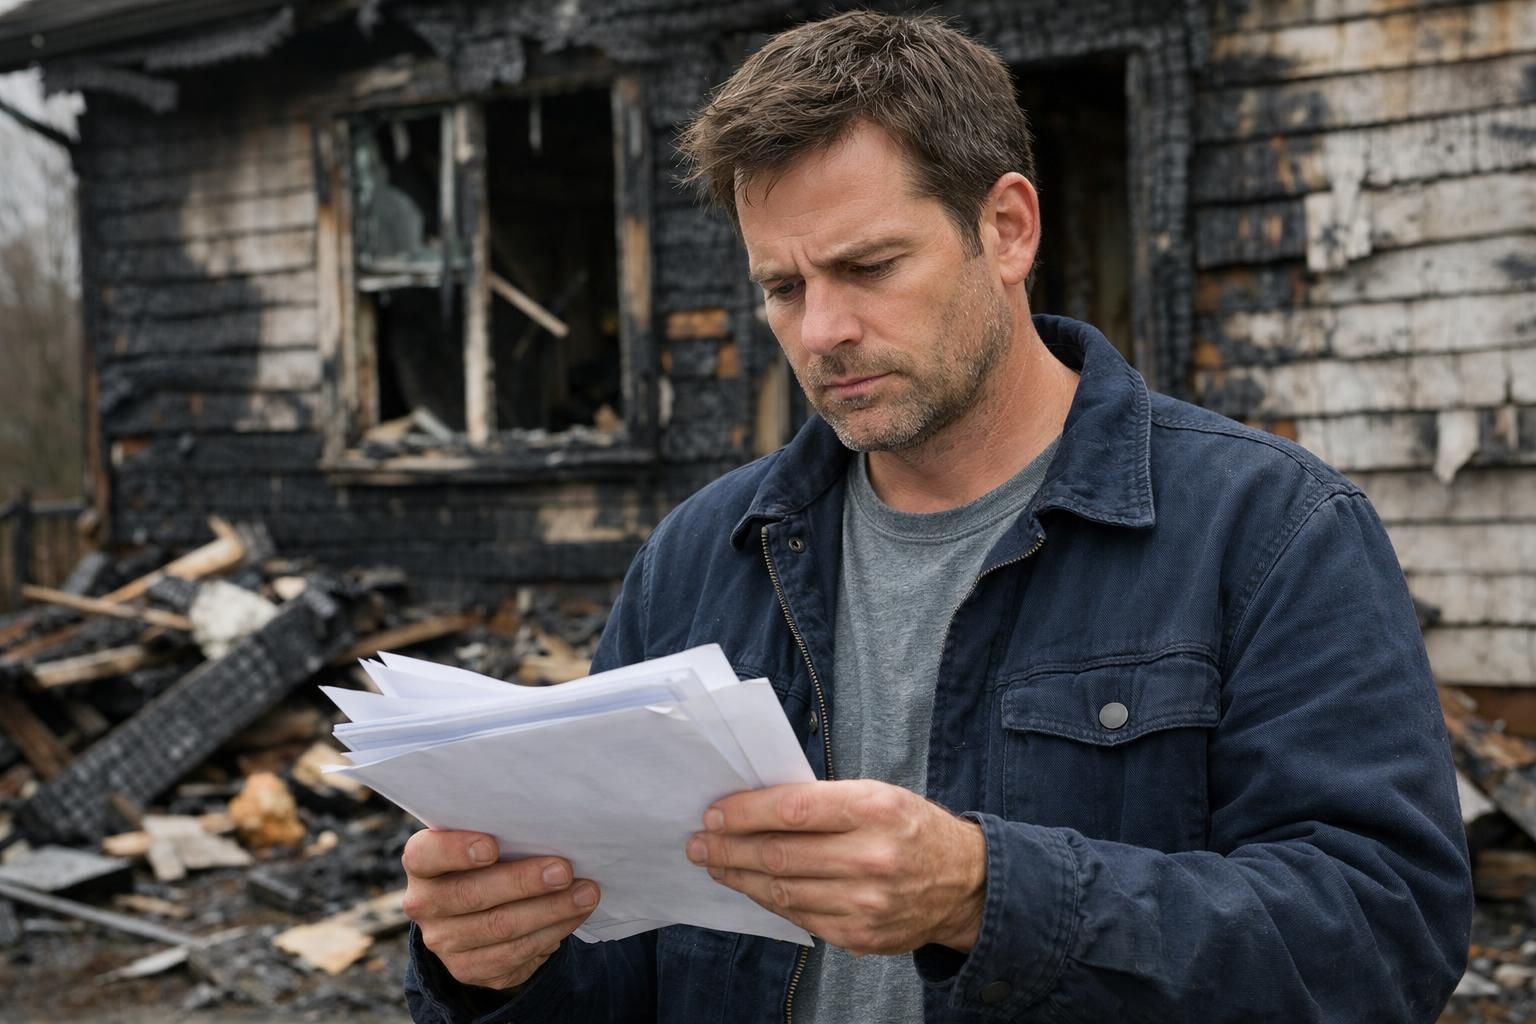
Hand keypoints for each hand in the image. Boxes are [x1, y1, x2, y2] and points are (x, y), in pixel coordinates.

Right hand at [401, 830, 599, 989]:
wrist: (475, 911)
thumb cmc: (487, 861)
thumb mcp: (483, 840)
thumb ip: (503, 834)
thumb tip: (554, 830)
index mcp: (422, 862)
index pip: (426, 855)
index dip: (456, 850)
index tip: (492, 845)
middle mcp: (424, 904)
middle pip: (471, 895)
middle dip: (523, 882)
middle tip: (564, 870)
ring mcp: (443, 941)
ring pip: (499, 928)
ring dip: (550, 911)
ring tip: (585, 894)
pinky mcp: (468, 969)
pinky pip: (514, 955)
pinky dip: (551, 933)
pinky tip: (574, 917)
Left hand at [686, 780, 985, 955]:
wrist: (963, 883)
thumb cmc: (911, 827)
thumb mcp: (877, 795)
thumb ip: (822, 801)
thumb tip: (755, 807)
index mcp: (874, 809)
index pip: (793, 809)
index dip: (745, 813)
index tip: (714, 812)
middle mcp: (871, 857)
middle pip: (780, 855)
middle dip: (729, 848)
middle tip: (699, 842)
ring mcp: (865, 903)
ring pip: (783, 890)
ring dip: (739, 876)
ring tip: (715, 863)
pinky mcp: (859, 935)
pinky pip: (799, 916)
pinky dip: (769, 900)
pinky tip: (751, 886)